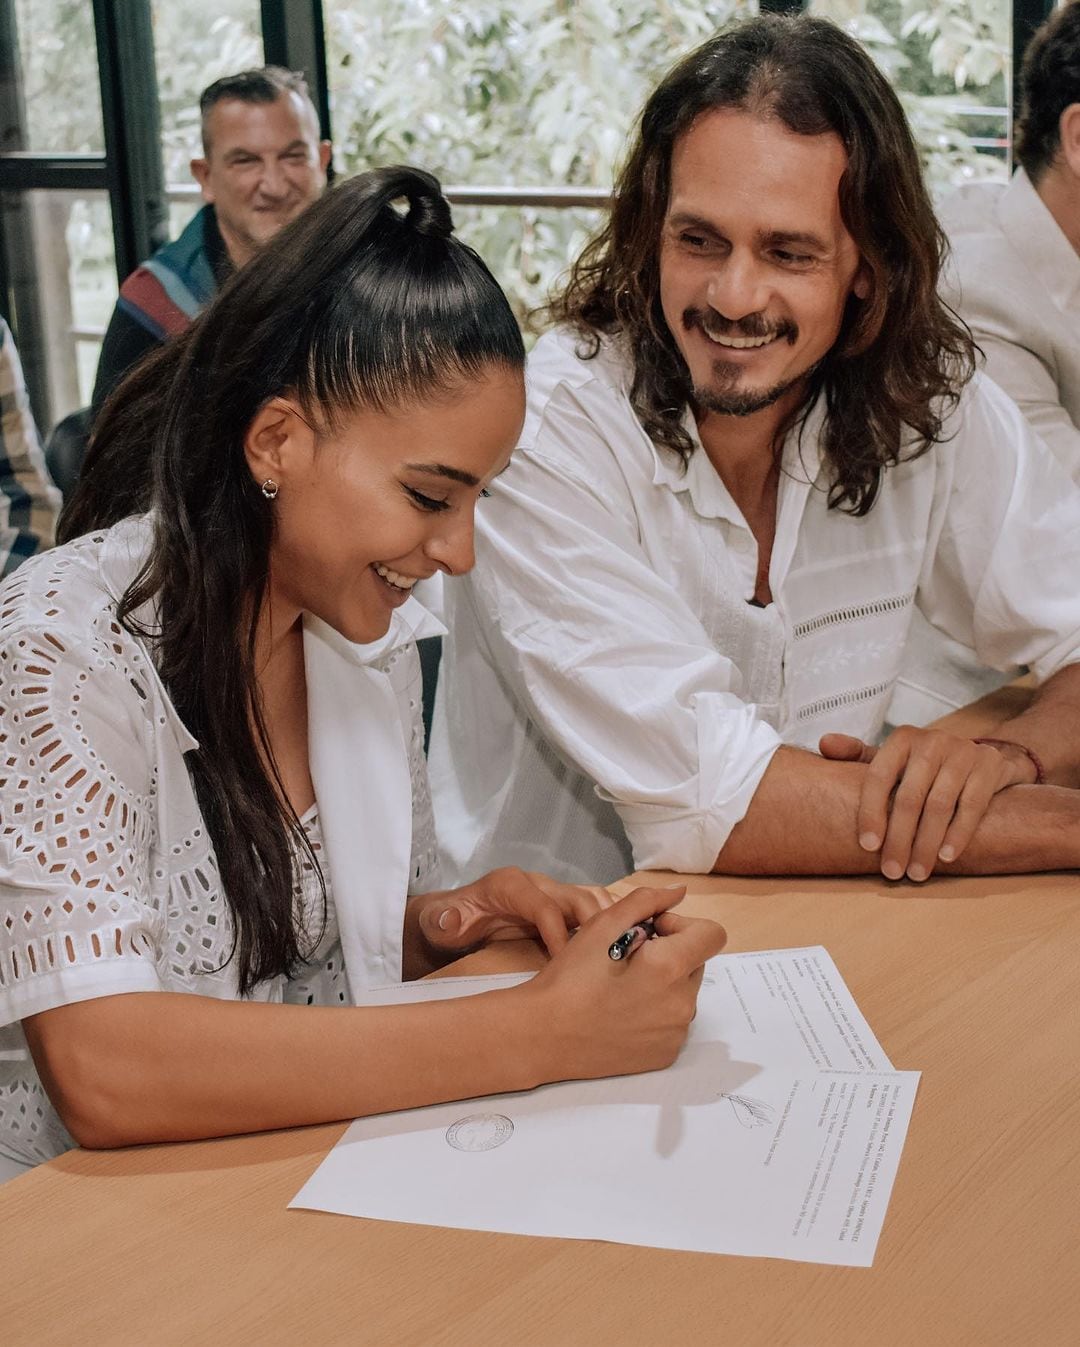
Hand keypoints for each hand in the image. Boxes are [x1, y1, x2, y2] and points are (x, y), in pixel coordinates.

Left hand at [416, 867, 616, 956]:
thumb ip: (442, 920)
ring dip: (611, 923)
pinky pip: (593, 909)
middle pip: (579, 898)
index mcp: (510, 885)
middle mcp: (537, 884)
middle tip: (608, 962)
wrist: (452, 919)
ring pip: (593, 899)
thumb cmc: (447, 922)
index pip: (545, 907)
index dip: (559, 935)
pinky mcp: (560, 906)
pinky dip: (610, 924)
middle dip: (598, 927)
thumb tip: (451, 919)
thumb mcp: (437, 922)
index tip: (568, 964)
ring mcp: (552, 893)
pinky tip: (619, 949)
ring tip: (623, 955)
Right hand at [522, 884, 727, 1083]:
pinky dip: (656, 1011)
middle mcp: (682, 1004)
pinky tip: (622, 1011)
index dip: (682, 925)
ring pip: (683, 993)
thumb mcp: (602, 926)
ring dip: (664, 982)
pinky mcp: (665, 1055)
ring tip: (622, 986)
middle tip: (628, 957)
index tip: (650, 932)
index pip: (712, 934)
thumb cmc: (570, 977)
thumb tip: (679, 892)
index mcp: (670, 968)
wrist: (544, 1035)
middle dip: (671, 953)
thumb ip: (646, 902)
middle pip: (696, 963)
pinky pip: (673, 1022)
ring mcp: (675, 1034)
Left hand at [820, 726, 1035, 880]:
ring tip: (917, 872)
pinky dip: (958, 834)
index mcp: (902, 739)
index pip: (878, 776)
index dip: (871, 812)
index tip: (867, 846)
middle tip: (892, 872)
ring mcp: (963, 751)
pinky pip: (972, 805)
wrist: (984, 759)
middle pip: (909, 797)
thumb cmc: (925, 767)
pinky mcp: (989, 766)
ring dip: (926, 844)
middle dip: (899, 839)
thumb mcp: (893, 759)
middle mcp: (932, 741)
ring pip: (940, 805)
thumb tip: (824, 744)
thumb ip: (857, 755)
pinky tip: (946, 857)